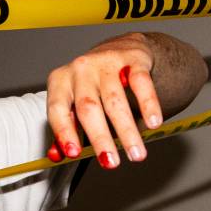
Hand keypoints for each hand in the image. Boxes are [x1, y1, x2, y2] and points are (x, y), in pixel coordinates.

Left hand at [45, 32, 165, 167]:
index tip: (74, 153)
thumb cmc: (92, 82)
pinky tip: (153, 123)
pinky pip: (141, 83)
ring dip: (127, 130)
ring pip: (115, 100)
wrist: (121, 47)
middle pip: (88, 107)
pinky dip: (148, 105)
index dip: (64, 132)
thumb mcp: (73, 100)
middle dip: (100, 138)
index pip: (57, 109)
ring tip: (136, 154)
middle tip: (111, 163)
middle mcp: (80, 69)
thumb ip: (66, 129)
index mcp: (60, 81)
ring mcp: (106, 62)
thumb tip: (58, 156)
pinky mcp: (133, 59)